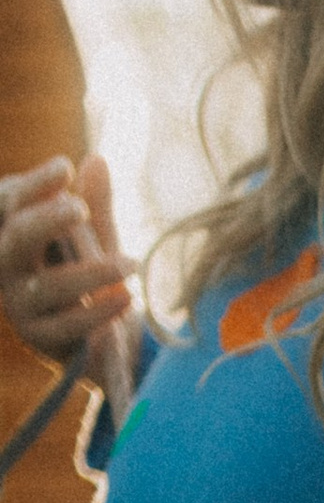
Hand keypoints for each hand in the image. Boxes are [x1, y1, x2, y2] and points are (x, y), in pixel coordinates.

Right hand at [0, 155, 133, 384]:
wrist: (99, 343)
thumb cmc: (89, 281)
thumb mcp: (95, 240)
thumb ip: (94, 206)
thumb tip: (97, 159)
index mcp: (14, 234)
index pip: (11, 202)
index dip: (34, 184)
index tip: (65, 168)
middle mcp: (9, 267)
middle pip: (17, 237)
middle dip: (47, 220)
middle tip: (78, 207)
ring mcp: (20, 305)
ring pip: (49, 286)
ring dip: (92, 272)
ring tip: (132, 263)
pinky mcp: (41, 338)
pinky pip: (69, 325)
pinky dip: (99, 311)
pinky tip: (127, 297)